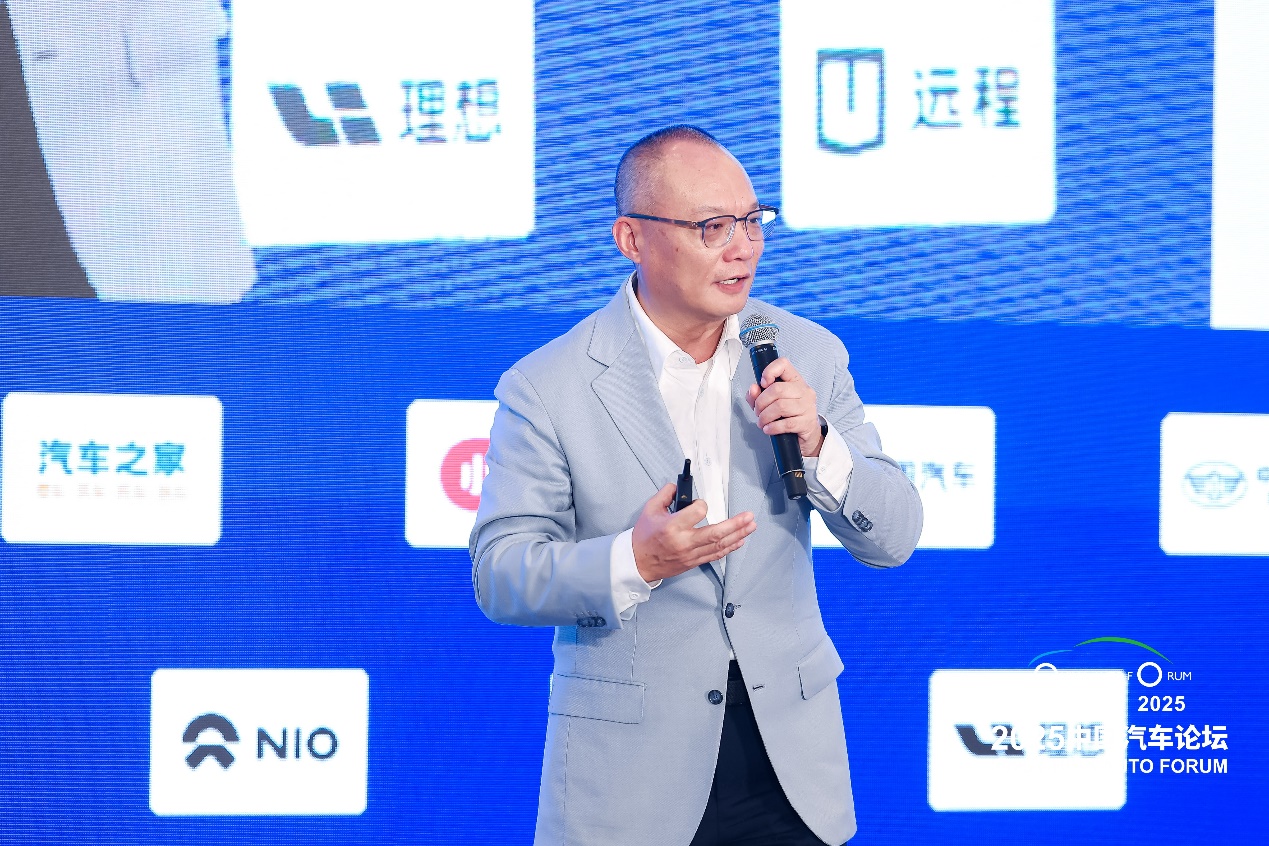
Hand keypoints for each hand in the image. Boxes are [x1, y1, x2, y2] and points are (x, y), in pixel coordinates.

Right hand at [632, 484, 755, 582]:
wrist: (638, 563)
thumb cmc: (644, 537)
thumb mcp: (649, 510)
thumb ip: (665, 495)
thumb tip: (676, 486)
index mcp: (672, 527)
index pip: (698, 512)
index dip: (702, 505)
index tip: (700, 504)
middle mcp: (684, 542)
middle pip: (715, 533)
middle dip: (736, 524)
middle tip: (749, 516)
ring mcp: (690, 554)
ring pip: (719, 545)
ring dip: (738, 535)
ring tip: (751, 526)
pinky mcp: (693, 562)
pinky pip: (715, 555)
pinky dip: (729, 548)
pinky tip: (740, 541)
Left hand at [745, 357, 822, 456]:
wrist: (807, 433)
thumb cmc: (789, 414)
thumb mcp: (772, 401)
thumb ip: (758, 394)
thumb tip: (753, 389)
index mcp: (795, 380)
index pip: (783, 364)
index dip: (769, 371)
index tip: (762, 383)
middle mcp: (803, 390)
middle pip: (777, 389)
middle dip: (761, 402)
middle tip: (758, 411)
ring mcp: (807, 406)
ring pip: (780, 407)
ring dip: (765, 416)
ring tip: (762, 422)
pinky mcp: (806, 422)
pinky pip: (786, 423)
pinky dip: (773, 427)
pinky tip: (769, 428)